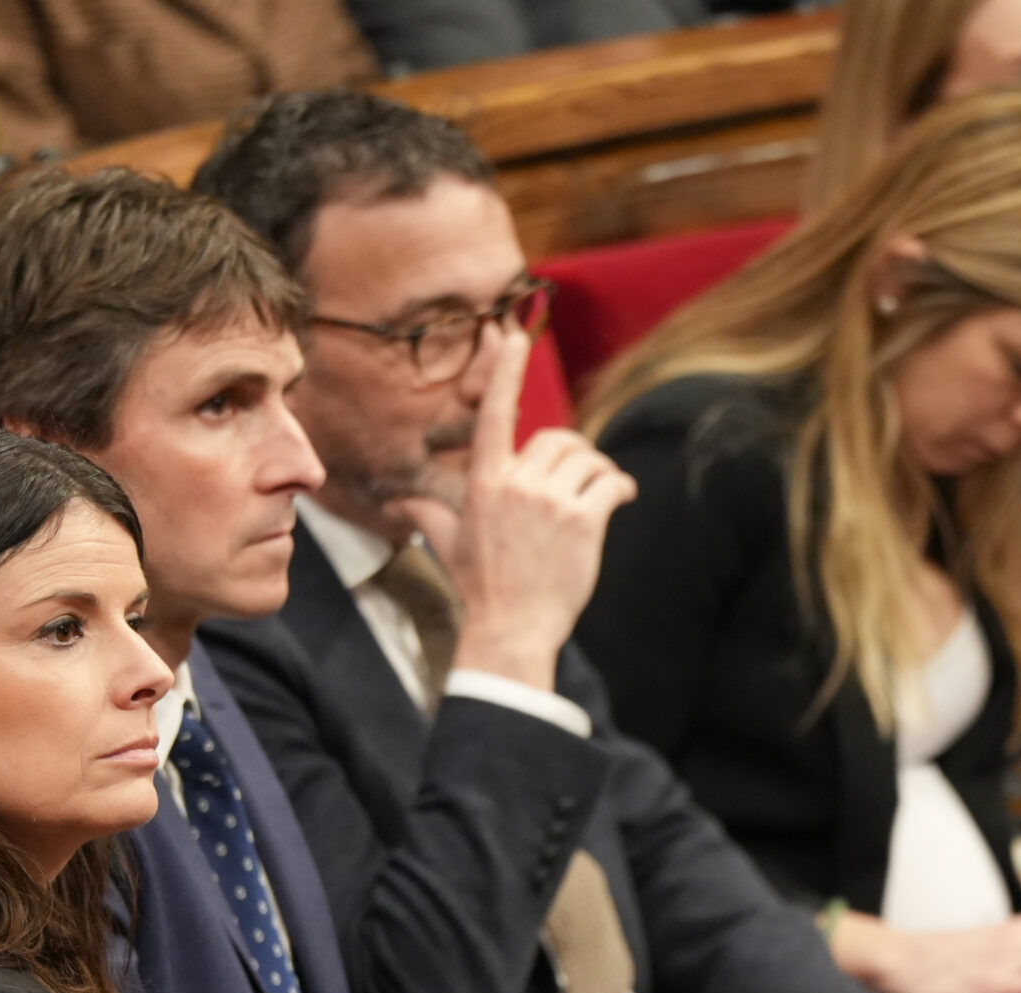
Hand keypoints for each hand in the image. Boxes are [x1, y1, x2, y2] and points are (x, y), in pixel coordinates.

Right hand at [383, 327, 637, 692]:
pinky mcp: (583, 522)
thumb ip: (426, 513)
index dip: (505, 372)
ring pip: (587, 460)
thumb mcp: (446, 544)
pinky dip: (621, 488)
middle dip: (574, 454)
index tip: (515, 335)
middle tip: (581, 476)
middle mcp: (516, 485)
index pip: (494, 414)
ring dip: (600, 473)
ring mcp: (550, 502)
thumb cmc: (479, 588)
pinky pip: (610, 485)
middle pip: (558, 440)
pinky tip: (624, 497)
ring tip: (604, 491)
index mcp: (484, 482)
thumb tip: (397, 504)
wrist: (510, 629)